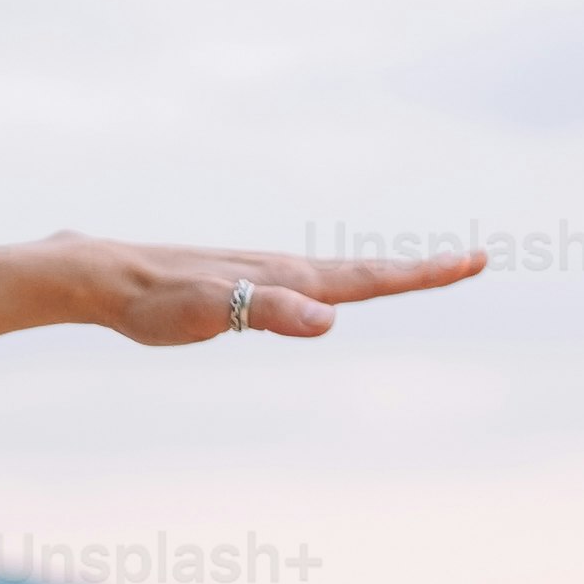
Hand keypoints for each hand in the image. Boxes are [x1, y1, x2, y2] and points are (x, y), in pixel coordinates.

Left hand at [61, 237, 488, 344]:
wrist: (108, 276)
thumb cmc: (157, 300)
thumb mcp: (213, 312)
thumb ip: (271, 313)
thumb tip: (330, 322)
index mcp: (290, 278)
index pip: (370, 279)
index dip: (423, 274)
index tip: (472, 261)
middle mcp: (285, 270)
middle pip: (366, 273)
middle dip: (421, 271)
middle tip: (474, 261)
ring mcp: (266, 275)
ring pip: (340, 277)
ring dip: (387, 276)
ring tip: (424, 274)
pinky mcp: (245, 285)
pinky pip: (308, 286)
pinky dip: (340, 286)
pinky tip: (334, 295)